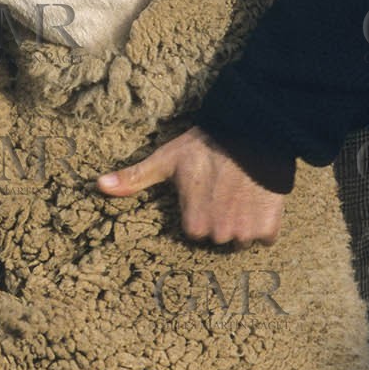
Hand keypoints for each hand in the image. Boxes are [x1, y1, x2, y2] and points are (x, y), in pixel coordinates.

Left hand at [97, 126, 285, 246]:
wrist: (253, 131)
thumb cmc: (205, 145)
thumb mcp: (166, 160)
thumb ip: (135, 178)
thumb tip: (98, 185)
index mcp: (193, 225)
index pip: (195, 232)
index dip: (199, 211)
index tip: (204, 192)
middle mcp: (219, 235)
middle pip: (219, 236)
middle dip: (221, 218)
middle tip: (223, 190)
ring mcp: (246, 232)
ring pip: (242, 238)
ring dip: (243, 222)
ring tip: (241, 194)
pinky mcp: (269, 226)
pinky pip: (267, 236)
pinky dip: (265, 222)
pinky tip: (259, 199)